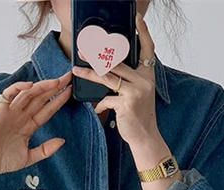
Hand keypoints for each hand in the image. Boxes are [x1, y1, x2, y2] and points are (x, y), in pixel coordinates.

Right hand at [0, 71, 72, 176]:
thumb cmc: (2, 161)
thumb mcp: (29, 157)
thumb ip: (45, 150)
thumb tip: (62, 141)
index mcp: (28, 126)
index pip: (47, 110)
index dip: (58, 101)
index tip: (70, 92)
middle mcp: (21, 116)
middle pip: (41, 98)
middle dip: (54, 88)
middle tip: (68, 78)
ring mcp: (11, 112)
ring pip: (29, 94)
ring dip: (42, 86)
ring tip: (56, 81)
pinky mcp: (0, 110)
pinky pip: (10, 94)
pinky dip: (19, 88)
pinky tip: (31, 86)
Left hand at [71, 12, 159, 148]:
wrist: (146, 137)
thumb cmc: (139, 116)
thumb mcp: (138, 94)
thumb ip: (128, 80)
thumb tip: (107, 69)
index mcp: (147, 75)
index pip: (148, 49)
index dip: (143, 32)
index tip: (137, 19)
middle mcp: (143, 80)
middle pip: (117, 61)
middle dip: (97, 54)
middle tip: (83, 49)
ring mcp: (135, 92)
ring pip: (107, 77)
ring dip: (89, 73)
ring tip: (76, 70)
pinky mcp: (127, 104)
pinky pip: (106, 99)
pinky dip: (100, 105)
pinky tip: (99, 109)